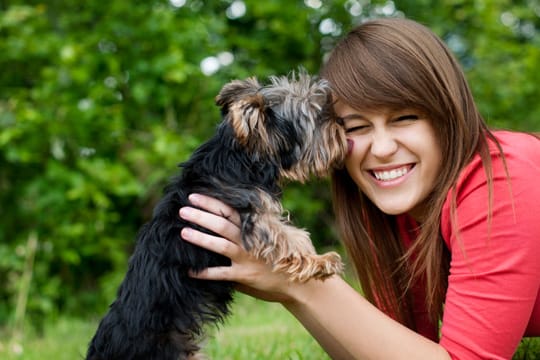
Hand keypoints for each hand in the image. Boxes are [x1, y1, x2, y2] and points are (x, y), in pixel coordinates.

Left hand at [179, 193, 296, 302]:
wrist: (297, 283)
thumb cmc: (282, 258)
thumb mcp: (273, 236)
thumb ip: (253, 229)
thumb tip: (233, 218)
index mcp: (254, 229)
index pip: (231, 210)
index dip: (212, 202)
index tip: (194, 196)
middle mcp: (249, 241)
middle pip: (222, 224)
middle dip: (201, 215)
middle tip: (182, 209)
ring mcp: (247, 258)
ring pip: (220, 245)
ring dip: (200, 238)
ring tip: (182, 232)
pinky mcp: (245, 276)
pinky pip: (221, 274)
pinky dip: (204, 272)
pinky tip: (189, 270)